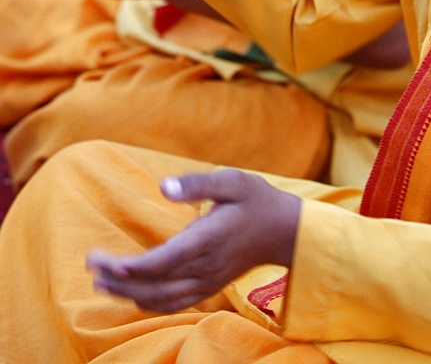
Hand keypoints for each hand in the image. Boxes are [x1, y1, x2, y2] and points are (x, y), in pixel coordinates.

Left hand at [87, 168, 300, 312]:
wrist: (287, 232)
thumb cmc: (258, 200)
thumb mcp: (233, 180)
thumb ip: (198, 183)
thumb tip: (164, 186)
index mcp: (209, 239)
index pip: (163, 261)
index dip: (131, 267)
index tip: (102, 261)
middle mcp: (206, 267)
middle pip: (155, 284)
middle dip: (119, 279)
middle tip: (91, 264)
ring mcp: (208, 281)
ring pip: (161, 299)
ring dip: (129, 294)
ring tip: (101, 281)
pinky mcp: (209, 287)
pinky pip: (173, 303)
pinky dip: (148, 302)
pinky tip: (131, 293)